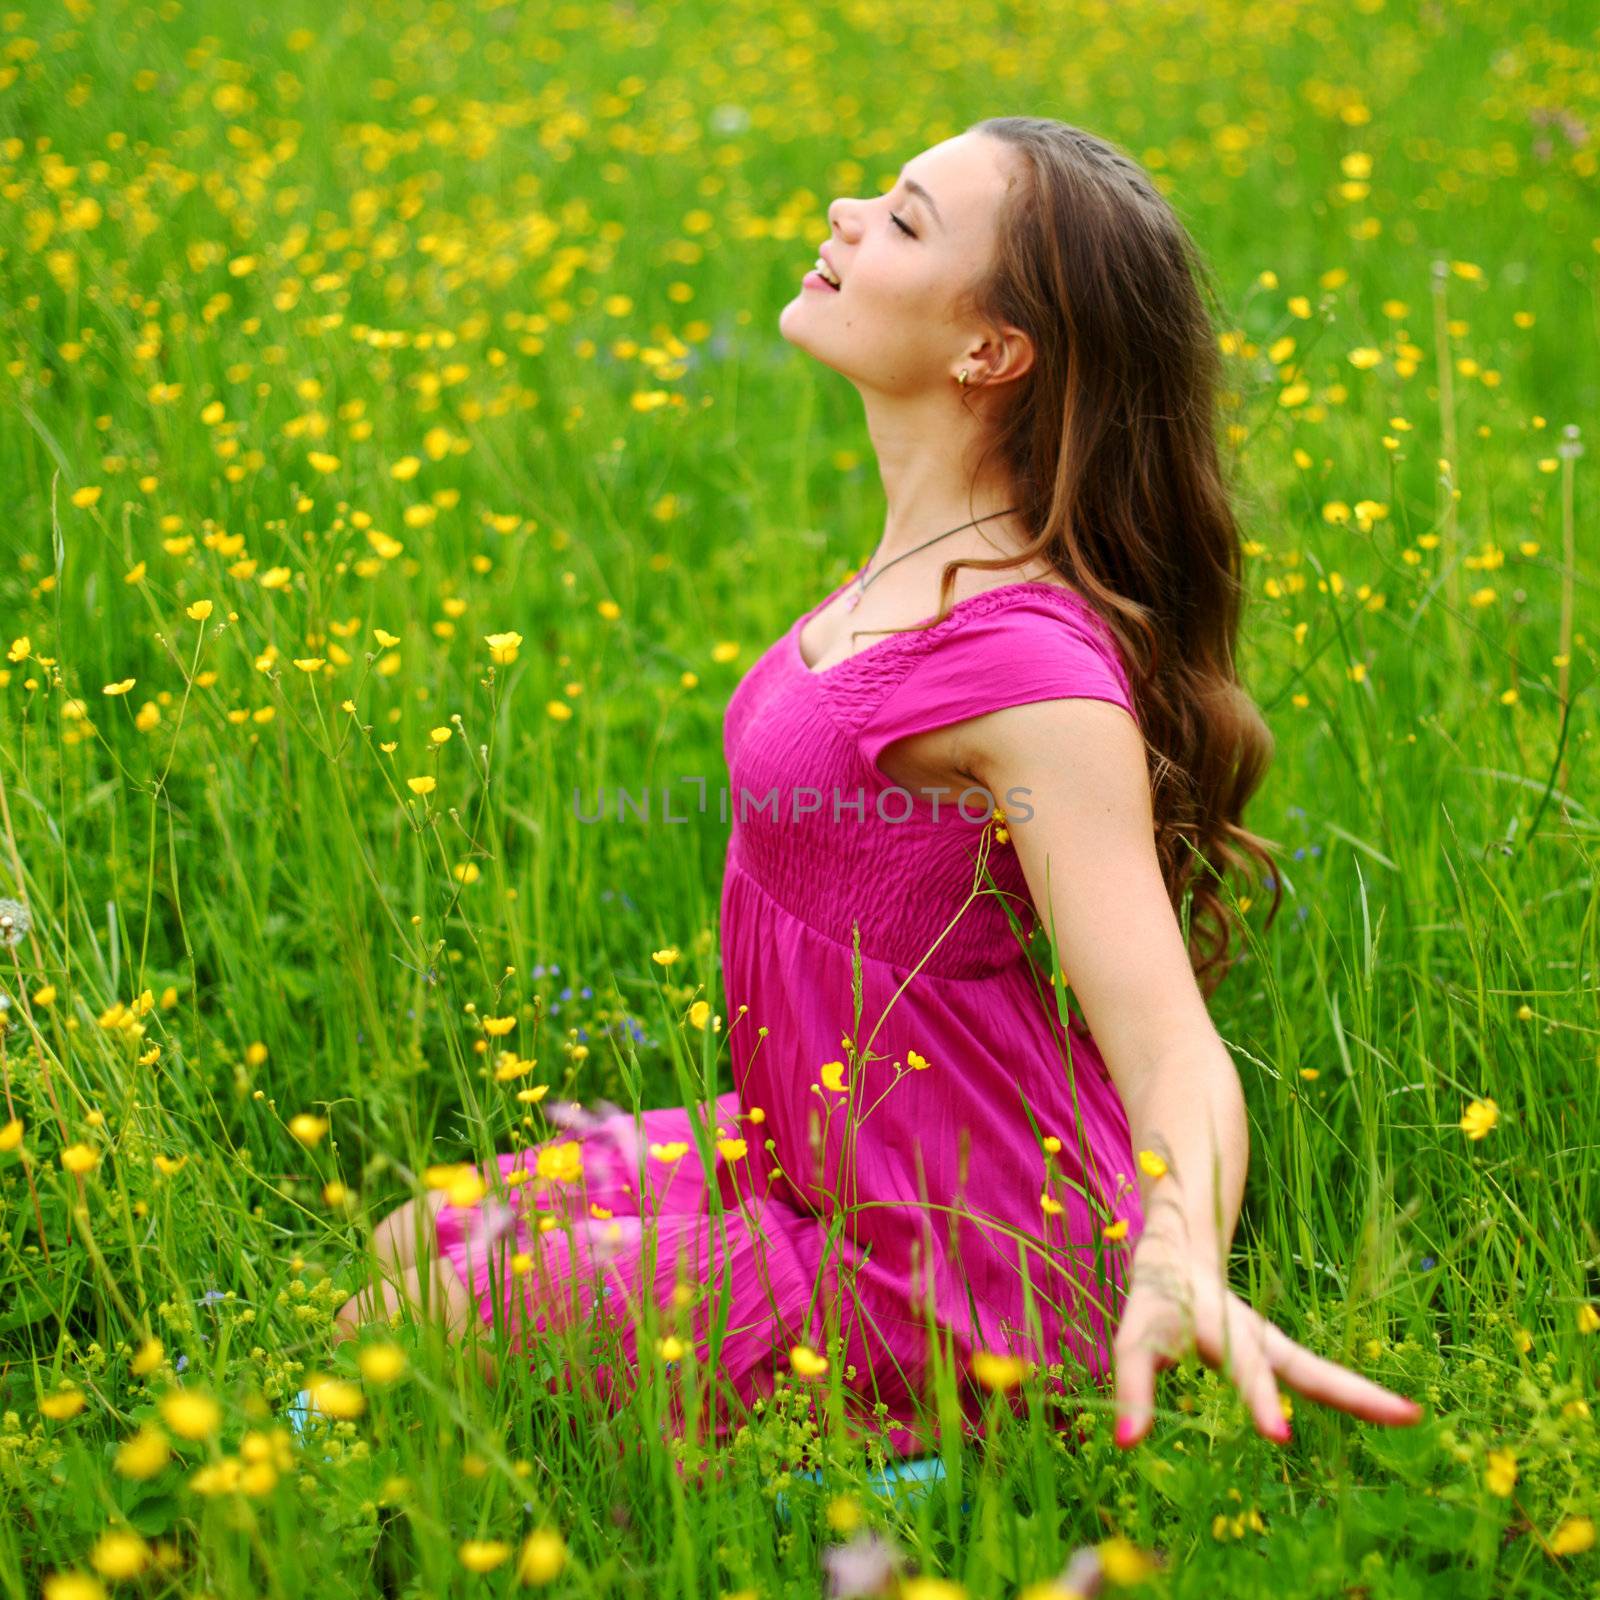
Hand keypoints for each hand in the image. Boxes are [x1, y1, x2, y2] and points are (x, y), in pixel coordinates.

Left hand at [1112, 1229, 1425, 1446]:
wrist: (1176, 1255)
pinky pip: (1319, 1377)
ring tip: (1412, 1415)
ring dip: (1365, 1395)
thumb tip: (1125, 1443)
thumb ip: (1133, 1387)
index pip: (1245, 1370)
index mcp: (1224, 1331)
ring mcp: (1276, 1346)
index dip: (1258, 1400)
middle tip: (1407, 1415)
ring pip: (1324, 1372)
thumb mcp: (1133, 1338)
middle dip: (1354, 1393)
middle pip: (1311, 1369)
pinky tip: (1384, 1415)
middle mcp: (1260, 1338)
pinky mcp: (1281, 1355)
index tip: (1277, 1437)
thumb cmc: (1153, 1300)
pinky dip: (1352, 1395)